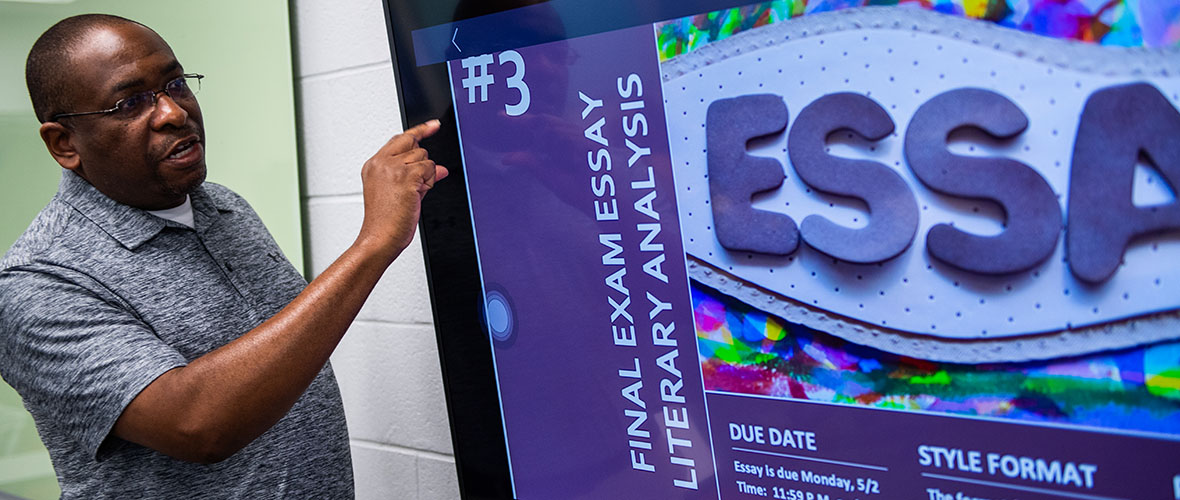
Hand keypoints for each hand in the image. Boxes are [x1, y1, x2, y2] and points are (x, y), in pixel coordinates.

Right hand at [357, 119, 448, 259]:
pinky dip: (429, 182)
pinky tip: (418, 194)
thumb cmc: (385, 222)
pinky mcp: (406, 176)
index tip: (433, 125)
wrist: (380, 238)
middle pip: (413, 143)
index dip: (419, 132)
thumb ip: (418, 176)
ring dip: (426, 175)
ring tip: (412, 194)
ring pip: (424, 157)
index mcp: (374, 165)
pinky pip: (430, 169)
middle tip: (419, 181)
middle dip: (422, 160)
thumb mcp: (401, 193)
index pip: (399, 139)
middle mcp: (381, 163)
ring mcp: (392, 168)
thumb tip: (440, 170)